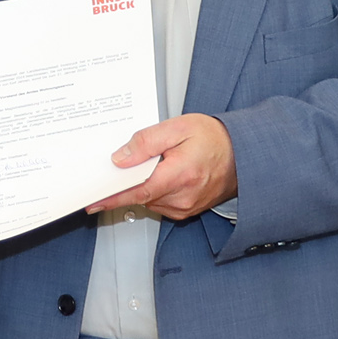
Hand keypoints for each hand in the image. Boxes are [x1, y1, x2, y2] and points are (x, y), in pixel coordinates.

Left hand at [88, 113, 236, 220]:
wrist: (244, 153)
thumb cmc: (215, 139)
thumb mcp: (179, 128)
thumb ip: (147, 142)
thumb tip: (121, 158)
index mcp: (180, 176)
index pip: (137, 191)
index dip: (112, 197)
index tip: (93, 201)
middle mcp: (182, 197)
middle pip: (140, 196)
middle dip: (126, 184)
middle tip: (115, 171)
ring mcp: (185, 207)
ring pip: (149, 200)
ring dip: (142, 186)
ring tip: (149, 166)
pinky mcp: (186, 210)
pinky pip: (160, 203)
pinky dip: (153, 191)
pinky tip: (159, 175)